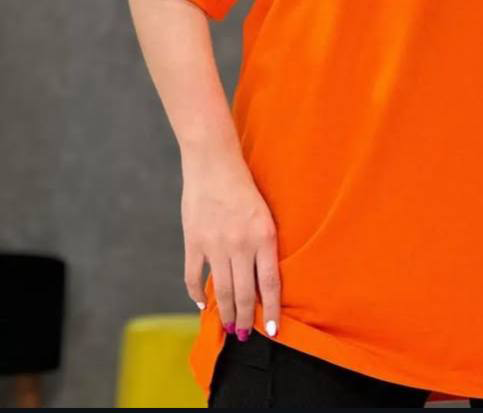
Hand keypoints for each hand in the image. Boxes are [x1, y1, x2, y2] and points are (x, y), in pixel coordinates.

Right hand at [181, 147, 280, 340]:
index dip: (272, 310)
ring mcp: (215, 245)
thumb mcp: (265, 213)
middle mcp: (240, 245)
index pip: (270, 283)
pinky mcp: (194, 242)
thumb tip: (264, 275)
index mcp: (264, 237)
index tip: (273, 330)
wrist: (213, 163)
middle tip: (245, 335)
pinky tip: (202, 304)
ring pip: (222, 290)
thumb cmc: (244, 184)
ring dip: (225, 312)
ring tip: (228, 328)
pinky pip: (194, 276)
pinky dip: (197, 293)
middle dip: (245, 319)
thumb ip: (264, 243)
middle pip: (245, 293)